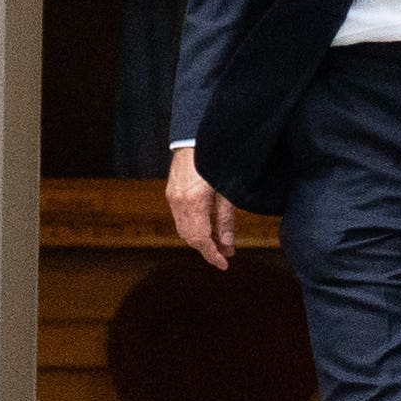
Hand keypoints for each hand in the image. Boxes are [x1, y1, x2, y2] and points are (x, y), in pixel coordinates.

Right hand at [163, 147, 234, 268]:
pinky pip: (181, 218)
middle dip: (207, 249)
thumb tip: (228, 246)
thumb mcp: (227, 190)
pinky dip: (193, 227)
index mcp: (194, 201)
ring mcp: (172, 197)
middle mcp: (178, 202)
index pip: (201, 239)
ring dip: (200, 239)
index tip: (224, 264)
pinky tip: (208, 226)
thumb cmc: (217, 160)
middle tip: (226, 254)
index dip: (212, 254)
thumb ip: (226, 219)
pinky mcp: (171, 192)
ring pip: (184, 229)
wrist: (195, 136)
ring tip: (219, 241)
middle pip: (190, 237)